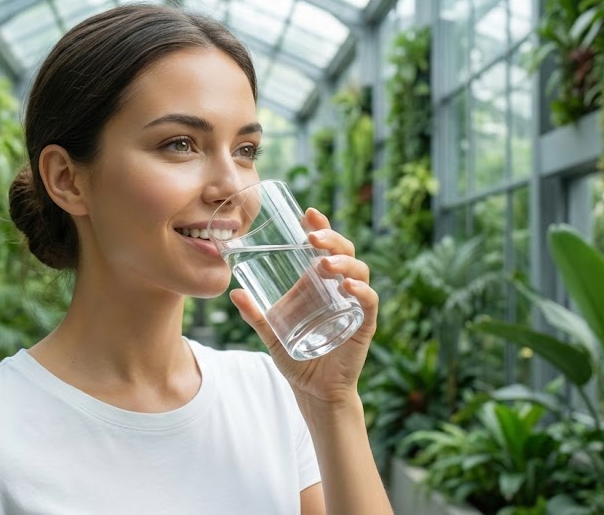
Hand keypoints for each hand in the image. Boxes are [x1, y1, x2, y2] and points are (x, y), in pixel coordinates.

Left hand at [229, 208, 377, 406]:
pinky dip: (361, 292)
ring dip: (343, 263)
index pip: (325, 246)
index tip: (306, 213)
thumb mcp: (270, 332)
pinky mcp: (364, 325)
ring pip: (359, 272)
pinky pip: (369, 302)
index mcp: (319, 282)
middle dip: (331, 240)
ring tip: (324, 264)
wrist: (314, 389)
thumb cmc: (296, 355)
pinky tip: (347, 288)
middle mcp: (340, 287)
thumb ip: (254, 314)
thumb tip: (234, 293)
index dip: (320, 227)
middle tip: (313, 238)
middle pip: (344, 252)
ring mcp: (354, 304)